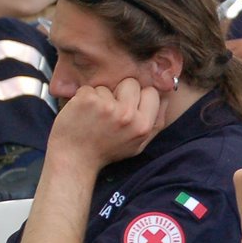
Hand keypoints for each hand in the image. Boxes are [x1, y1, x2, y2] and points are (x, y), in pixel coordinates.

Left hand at [46, 77, 166, 172]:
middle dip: (120, 93)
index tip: (128, 107)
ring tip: (94, 117)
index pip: (151, 92)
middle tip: (109, 112)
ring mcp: (107, 107)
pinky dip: (83, 98)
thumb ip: (155, 122)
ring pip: (107, 86)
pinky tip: (82, 113)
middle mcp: (128, 116)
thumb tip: (167, 97)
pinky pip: (89, 88)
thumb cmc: (107, 151)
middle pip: (131, 83)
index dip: (139, 97)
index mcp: (143, 126)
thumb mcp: (138, 144)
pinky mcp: (88, 101)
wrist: (74, 160)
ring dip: (99, 98)